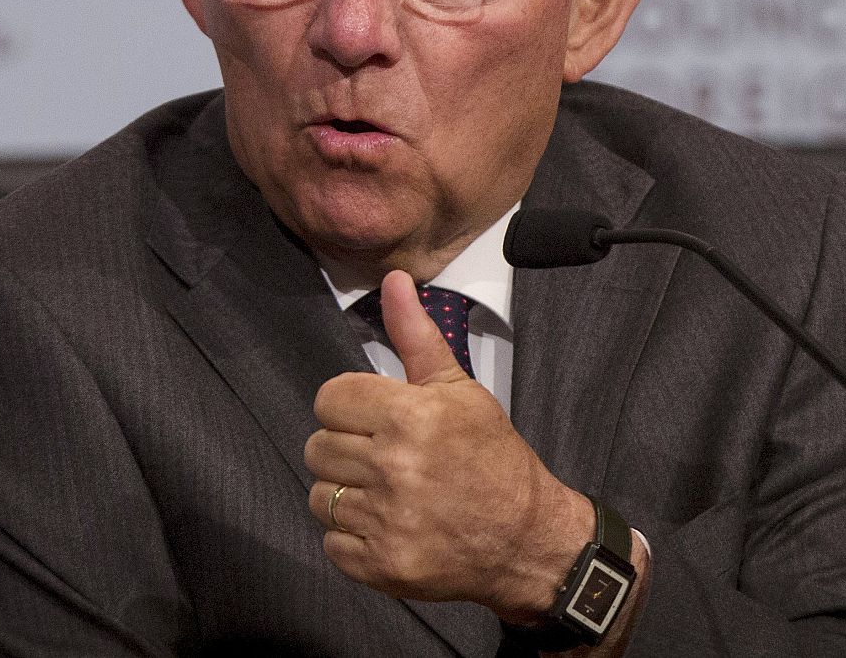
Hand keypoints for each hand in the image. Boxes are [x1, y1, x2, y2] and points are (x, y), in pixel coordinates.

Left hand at [305, 270, 590, 622]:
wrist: (528, 538)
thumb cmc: (492, 458)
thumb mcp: (459, 389)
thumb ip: (415, 335)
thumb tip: (394, 280)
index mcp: (411, 416)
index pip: (329, 399)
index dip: (349, 407)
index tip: (374, 419)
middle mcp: (395, 468)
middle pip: (317, 447)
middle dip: (346, 450)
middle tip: (383, 458)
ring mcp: (387, 521)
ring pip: (319, 496)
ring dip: (345, 495)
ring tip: (384, 493)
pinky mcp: (382, 566)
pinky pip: (331, 542)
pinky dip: (352, 538)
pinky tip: (387, 525)